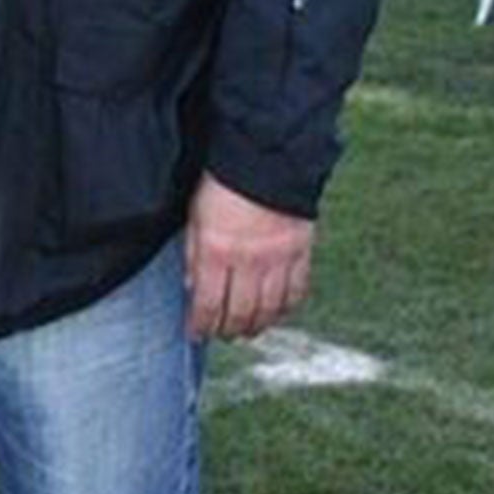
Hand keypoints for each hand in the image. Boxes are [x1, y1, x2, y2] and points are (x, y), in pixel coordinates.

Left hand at [184, 171, 313, 338]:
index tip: (195, 333)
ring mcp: (278, 259)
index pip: (209, 303)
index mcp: (218, 250)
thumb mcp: (195, 217)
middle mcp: (249, 260)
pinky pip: (296, 292)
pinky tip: (276, 313)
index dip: (201, 324)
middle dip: (229, 330)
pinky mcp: (301, 253)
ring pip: (270, 309)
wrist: (265, 158)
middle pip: (241, 313)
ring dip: (257, 325)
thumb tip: (191, 287)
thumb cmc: (223, 184)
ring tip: (247, 330)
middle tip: (222, 335)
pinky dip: (286, 308)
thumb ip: (194, 254)